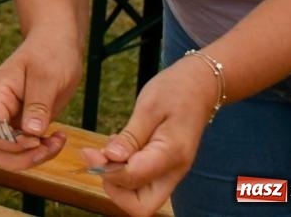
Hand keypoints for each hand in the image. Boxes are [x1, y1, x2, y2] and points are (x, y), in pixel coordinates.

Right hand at [0, 31, 80, 168]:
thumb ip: (38, 104)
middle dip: (18, 158)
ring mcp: (10, 117)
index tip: (36, 139)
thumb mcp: (48, 75)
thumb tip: (31, 133)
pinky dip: (40, 151)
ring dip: (31, 158)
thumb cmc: (51, 52)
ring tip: (54, 144)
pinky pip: (24, 148)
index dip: (9, 143)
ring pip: (7, 153)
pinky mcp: (24, 123)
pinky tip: (58, 139)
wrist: (58, 42)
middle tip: (44, 149)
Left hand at [81, 55, 216, 216]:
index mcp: (171, 154)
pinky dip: (125, 172)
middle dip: (114, 188)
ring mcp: (170, 172)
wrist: (200, 86)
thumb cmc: (175, 91)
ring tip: (110, 148)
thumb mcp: (149, 107)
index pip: (134, 179)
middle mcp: (173, 171)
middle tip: (100, 159)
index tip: (91, 152)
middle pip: (141, 205)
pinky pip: (142, 183)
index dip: (107, 171)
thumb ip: (130, 136)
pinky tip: (120, 147)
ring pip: (140, 197)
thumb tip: (111, 158)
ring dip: (118, 180)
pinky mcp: (164, 168)